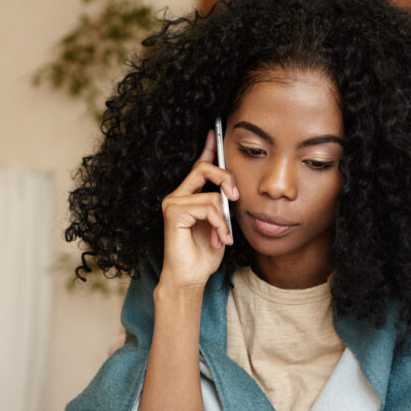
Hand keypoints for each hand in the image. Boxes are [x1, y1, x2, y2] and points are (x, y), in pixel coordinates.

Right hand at [159, 130, 237, 289]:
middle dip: (226, 178)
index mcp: (188, 196)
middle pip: (203, 168)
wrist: (190, 278)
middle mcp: (177, 196)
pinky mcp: (174, 213)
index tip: (214, 131)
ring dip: (224, 219)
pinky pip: (207, 207)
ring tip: (223, 237)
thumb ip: (223, 206)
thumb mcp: (220, 225)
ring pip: (211, 195)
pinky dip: (219, 225)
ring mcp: (173, 203)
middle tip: (237, 197)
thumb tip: (233, 191)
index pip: (198, 166)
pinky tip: (219, 239)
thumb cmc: (203, 255)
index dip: (207, 149)